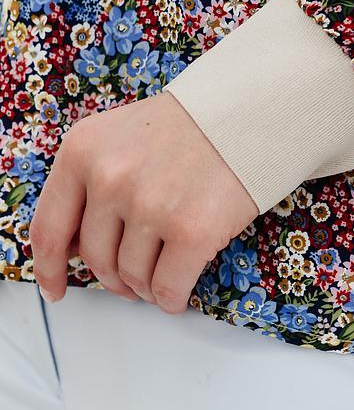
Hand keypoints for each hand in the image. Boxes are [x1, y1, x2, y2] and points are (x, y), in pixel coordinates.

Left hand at [29, 91, 258, 312]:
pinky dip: (171, 298)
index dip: (49, 268)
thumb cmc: (188, 125)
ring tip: (163, 270)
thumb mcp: (120, 137)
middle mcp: (109, 177)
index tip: (56, 287)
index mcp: (83, 150)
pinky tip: (178, 290)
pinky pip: (167, 289)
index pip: (49, 227)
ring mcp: (150, 205)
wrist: (248, 111)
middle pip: (96, 259)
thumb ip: (89, 184)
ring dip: (145, 286)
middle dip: (114, 276)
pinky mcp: (192, 231)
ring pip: (131, 277)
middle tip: (132, 275)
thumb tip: (72, 249)